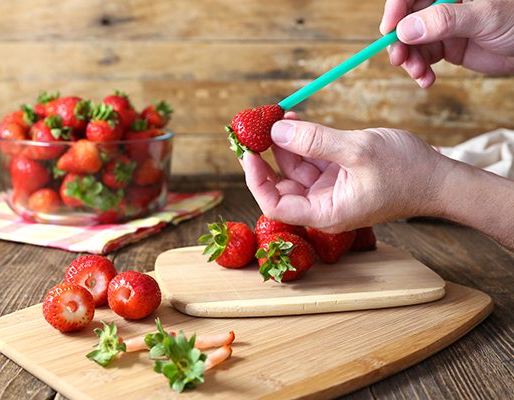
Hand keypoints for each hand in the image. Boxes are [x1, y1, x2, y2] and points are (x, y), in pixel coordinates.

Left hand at [240, 113, 452, 231]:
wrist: (438, 178)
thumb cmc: (406, 172)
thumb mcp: (358, 150)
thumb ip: (315, 141)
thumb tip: (275, 131)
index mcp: (325, 212)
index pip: (274, 204)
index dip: (256, 180)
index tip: (247, 153)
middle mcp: (322, 204)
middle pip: (280, 184)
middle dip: (267, 156)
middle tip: (255, 128)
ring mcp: (329, 190)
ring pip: (294, 168)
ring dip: (284, 142)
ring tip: (278, 116)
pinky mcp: (337, 176)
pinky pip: (310, 159)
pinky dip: (302, 141)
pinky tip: (294, 121)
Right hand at [380, 0, 513, 87]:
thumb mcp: (484, 16)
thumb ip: (444, 20)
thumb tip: (406, 29)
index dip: (395, 10)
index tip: (389, 30)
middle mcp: (442, 4)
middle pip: (406, 20)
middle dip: (400, 42)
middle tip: (399, 60)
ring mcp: (443, 26)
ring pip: (412, 43)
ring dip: (410, 61)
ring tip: (419, 74)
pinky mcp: (447, 47)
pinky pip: (424, 59)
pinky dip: (421, 72)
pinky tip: (427, 80)